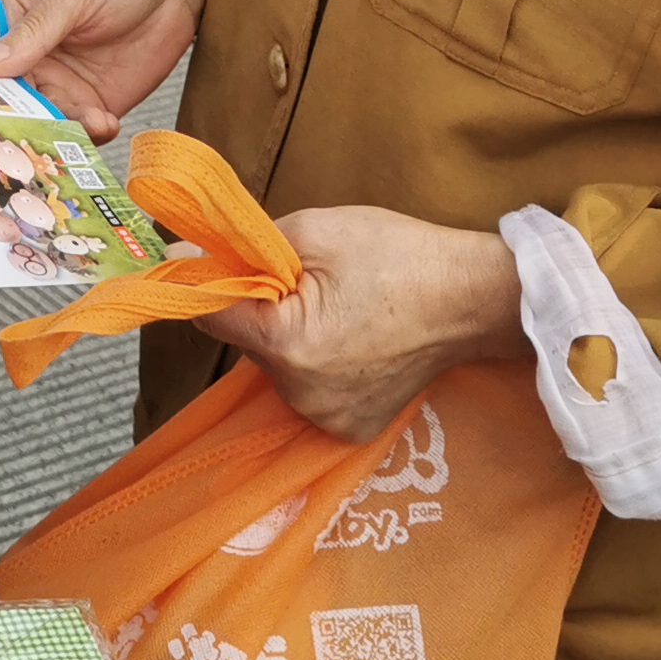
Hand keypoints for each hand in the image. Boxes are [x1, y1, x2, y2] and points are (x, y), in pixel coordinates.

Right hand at [0, 0, 215, 140]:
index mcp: (12, 22)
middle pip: (7, 99)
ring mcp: (63, 84)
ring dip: (56, 129)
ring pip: (43, 119)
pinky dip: (90, 134)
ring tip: (82, 121)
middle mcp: (32, 59)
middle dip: (14, 116)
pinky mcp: (96, 102)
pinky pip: (83, 129)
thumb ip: (34, 29)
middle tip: (24, 129)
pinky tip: (104, 122)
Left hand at [199, 204, 525, 442]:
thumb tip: (186, 263)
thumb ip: (244, 248)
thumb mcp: (313, 229)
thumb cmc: (399, 255)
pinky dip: (318, 366)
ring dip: (291, 339)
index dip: (217, 282)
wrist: (474, 298)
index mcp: (289, 346)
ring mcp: (329, 420)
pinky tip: (355, 342)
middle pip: (248, 344)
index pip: (214, 316)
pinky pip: (308, 390)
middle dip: (266, 309)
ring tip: (343, 311)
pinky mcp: (352, 430)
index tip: (229, 263)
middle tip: (313, 281)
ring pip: (277, 369)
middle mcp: (303, 396)